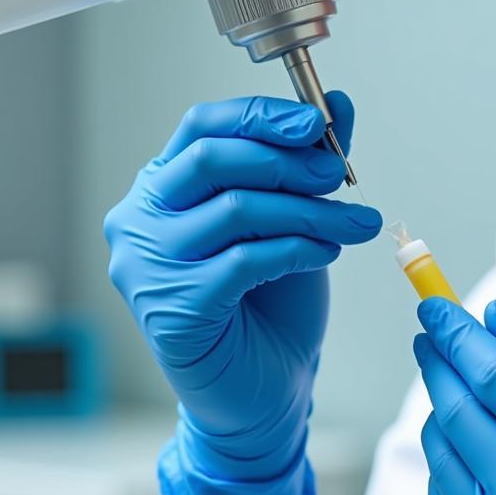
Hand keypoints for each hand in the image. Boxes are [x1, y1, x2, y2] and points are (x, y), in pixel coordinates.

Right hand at [104, 93, 381, 494]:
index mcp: (165, 188)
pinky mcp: (173, 309)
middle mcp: (142, 221)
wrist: (264, 391)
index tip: (314, 123)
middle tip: (339, 175)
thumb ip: (309, 164)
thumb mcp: (295, 219)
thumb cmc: (272, 302)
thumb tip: (339, 103)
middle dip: (288, 162)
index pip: (202, 126)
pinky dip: (297, 249)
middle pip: (214, 160)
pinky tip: (325, 253)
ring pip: (236, 209)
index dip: (259, 116)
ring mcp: (148, 267)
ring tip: (353, 224)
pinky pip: (245, 261)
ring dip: (309, 210)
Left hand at [413, 297, 495, 494]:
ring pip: (443, 457)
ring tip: (455, 387)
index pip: (494, 373)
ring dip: (441, 411)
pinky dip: (448, 465)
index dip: (457, 332)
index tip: (434, 303)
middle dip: (439, 362)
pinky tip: (464, 444)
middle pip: (457, 410)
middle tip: (431, 334)